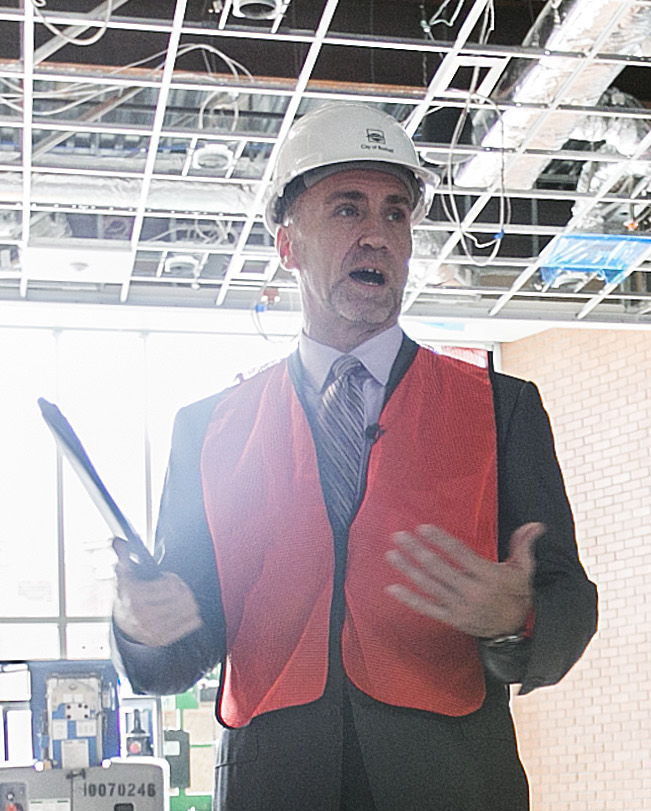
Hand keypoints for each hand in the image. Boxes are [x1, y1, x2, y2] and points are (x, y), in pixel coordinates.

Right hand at [112, 538, 202, 646]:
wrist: (124, 624)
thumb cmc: (128, 596)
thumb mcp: (124, 576)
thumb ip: (123, 556)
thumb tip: (118, 541)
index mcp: (136, 598)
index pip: (170, 585)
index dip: (172, 578)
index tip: (168, 578)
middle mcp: (144, 616)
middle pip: (182, 597)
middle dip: (183, 588)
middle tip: (177, 588)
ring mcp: (154, 630)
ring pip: (188, 610)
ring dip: (189, 600)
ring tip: (181, 598)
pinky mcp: (164, 639)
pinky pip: (191, 624)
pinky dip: (192, 615)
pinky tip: (184, 610)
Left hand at [385, 522, 543, 637]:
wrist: (515, 630)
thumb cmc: (516, 593)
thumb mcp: (523, 570)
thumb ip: (524, 545)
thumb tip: (536, 525)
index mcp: (489, 576)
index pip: (460, 554)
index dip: (441, 541)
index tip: (423, 528)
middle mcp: (473, 592)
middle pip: (440, 569)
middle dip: (418, 551)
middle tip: (399, 536)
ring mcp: (460, 607)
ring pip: (430, 587)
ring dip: (409, 570)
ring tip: (392, 554)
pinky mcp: (452, 619)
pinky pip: (427, 608)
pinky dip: (409, 599)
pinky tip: (392, 587)